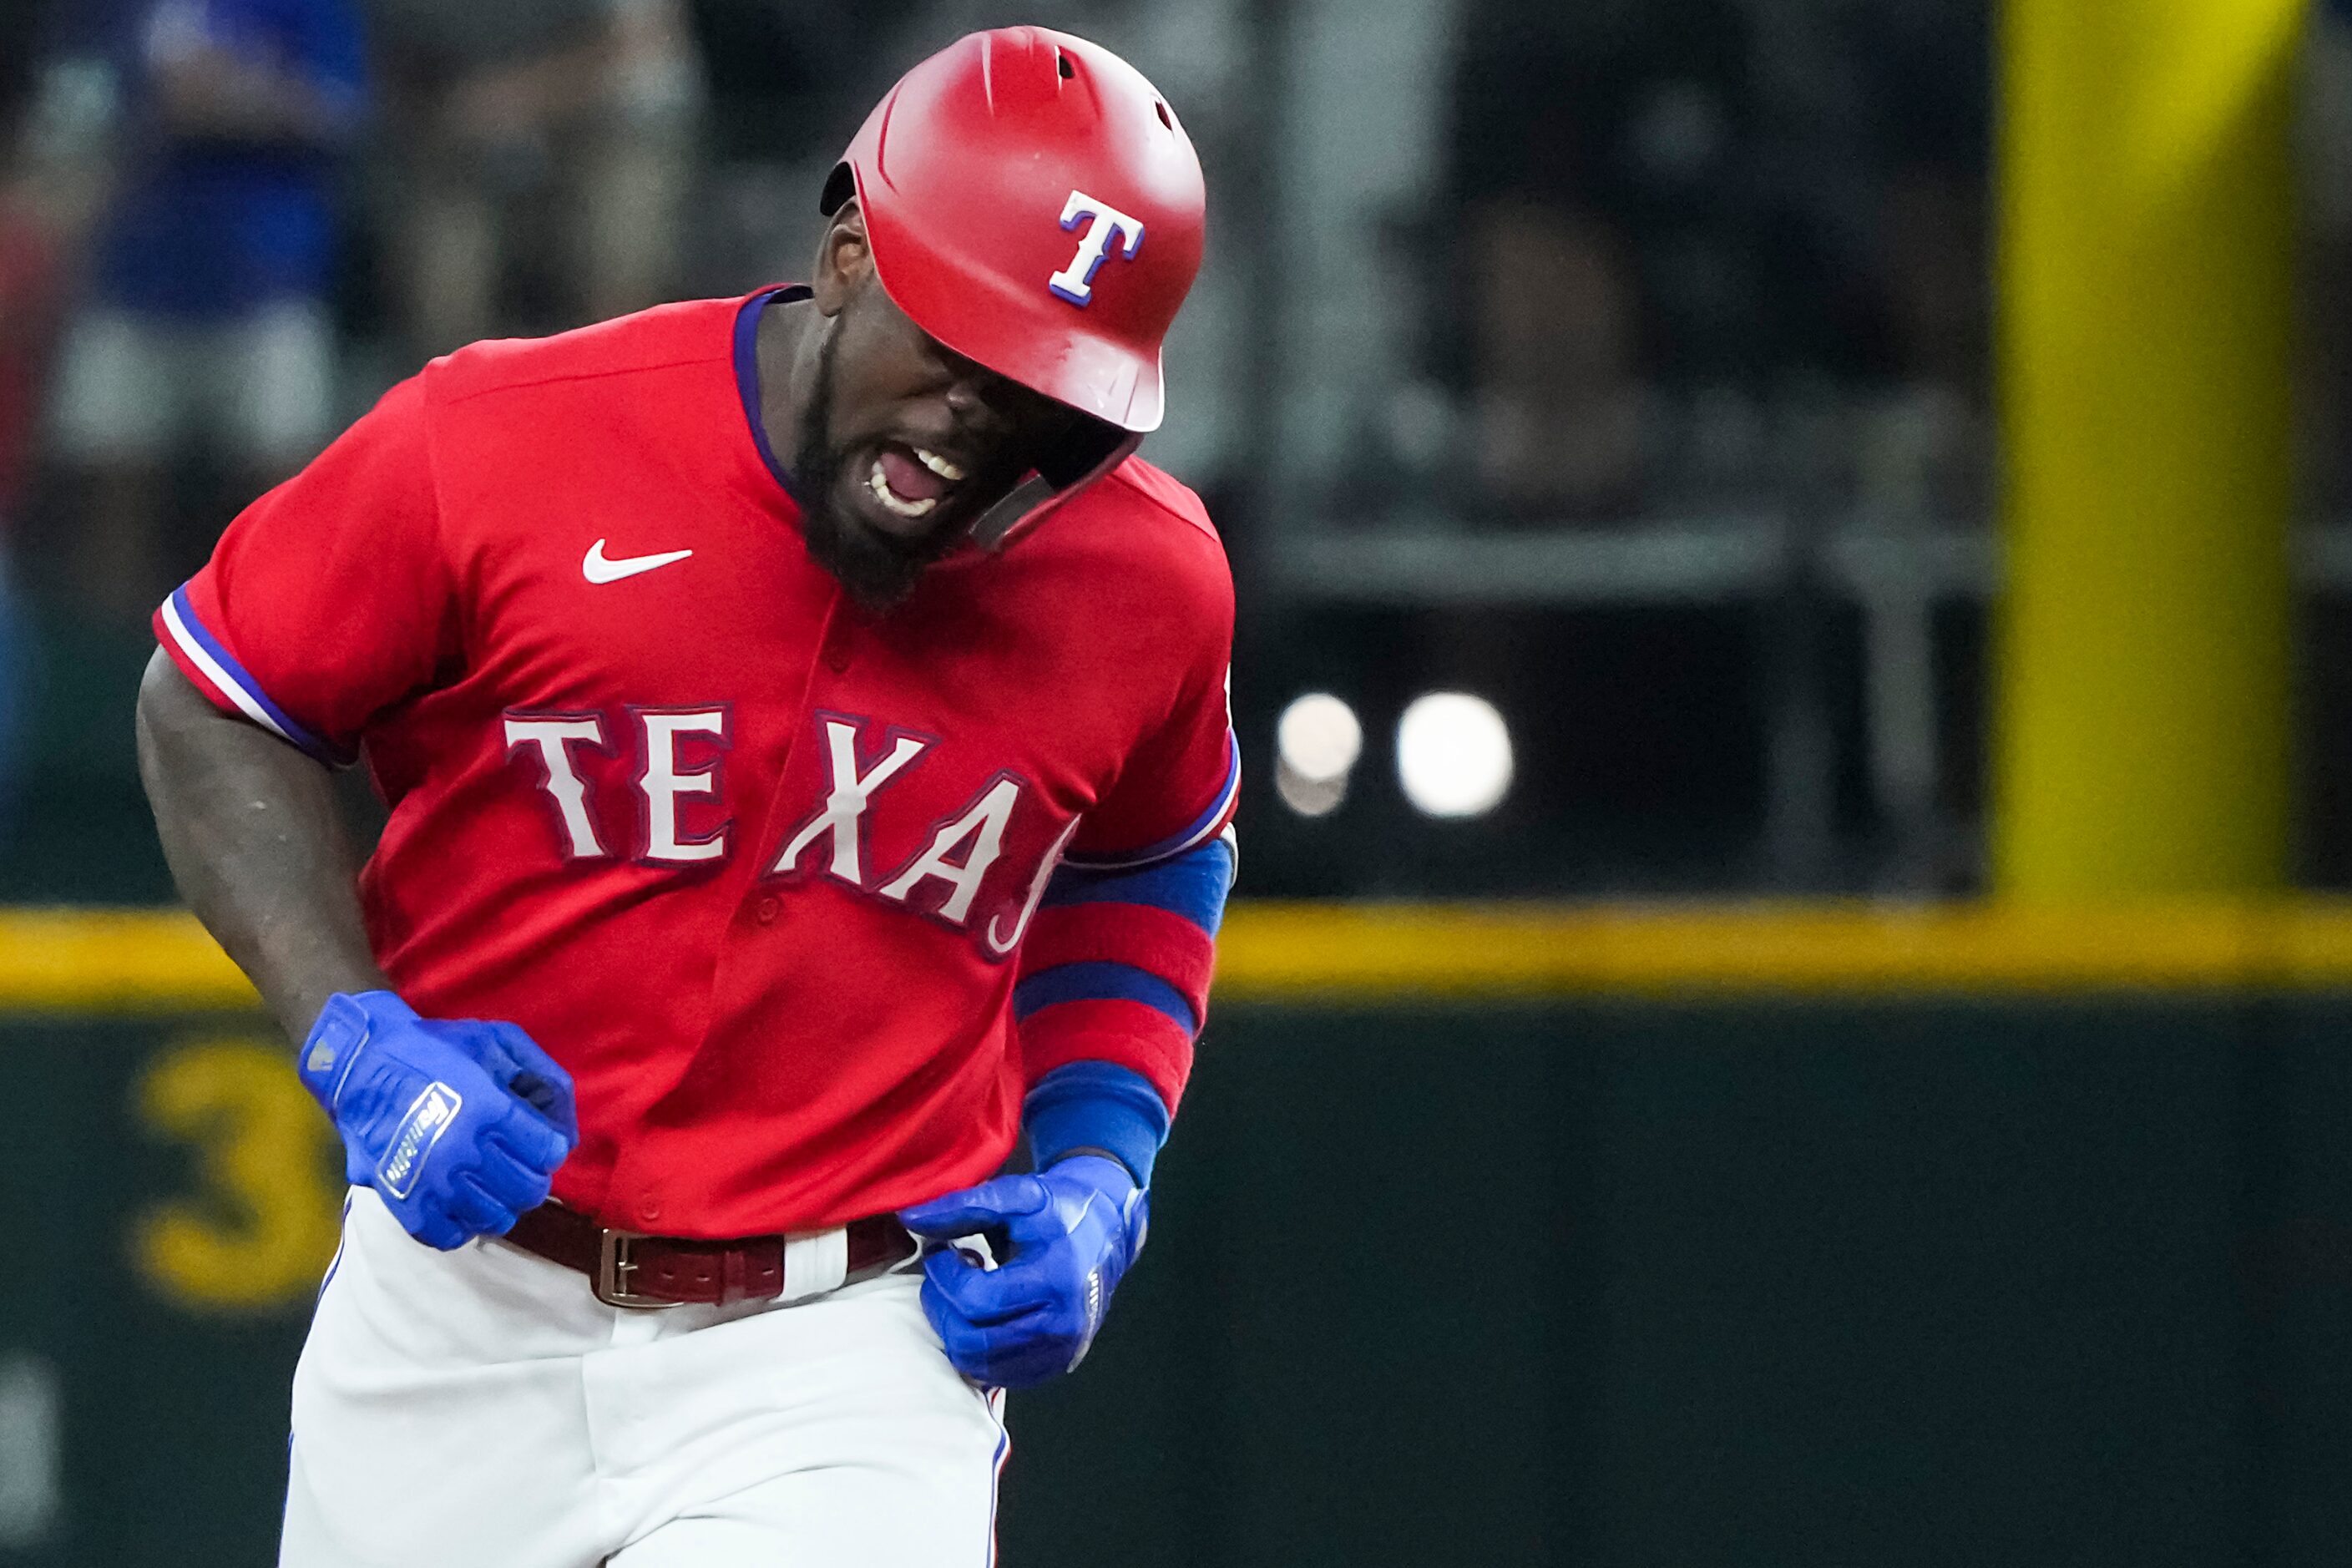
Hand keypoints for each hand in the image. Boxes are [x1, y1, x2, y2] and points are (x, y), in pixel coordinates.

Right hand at [298, 992, 578, 1249]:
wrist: (360, 1065)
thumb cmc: (434, 1049)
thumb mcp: (498, 1041)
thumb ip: (543, 1077)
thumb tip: (565, 1133)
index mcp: (488, 1110)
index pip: (548, 1152)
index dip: (551, 1146)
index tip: (541, 1141)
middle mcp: (462, 1152)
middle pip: (528, 1189)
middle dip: (533, 1176)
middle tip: (519, 1164)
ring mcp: (432, 1183)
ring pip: (495, 1218)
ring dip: (502, 1203)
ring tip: (493, 1184)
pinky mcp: (405, 1204)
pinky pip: (450, 1236)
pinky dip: (463, 1225)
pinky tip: (462, 1203)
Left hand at [898, 1155, 1148, 1387]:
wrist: (1106, 1233)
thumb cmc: (1059, 1210)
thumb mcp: (1018, 1195)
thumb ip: (963, 1206)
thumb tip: (909, 1218)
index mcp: (1056, 1279)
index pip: (977, 1299)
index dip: (944, 1277)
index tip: (941, 1253)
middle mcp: (1062, 1324)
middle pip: (972, 1339)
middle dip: (942, 1306)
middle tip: (943, 1276)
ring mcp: (1059, 1350)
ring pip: (978, 1363)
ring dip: (953, 1328)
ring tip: (962, 1293)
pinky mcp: (1054, 1364)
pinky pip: (995, 1375)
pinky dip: (973, 1349)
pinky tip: (978, 1315)